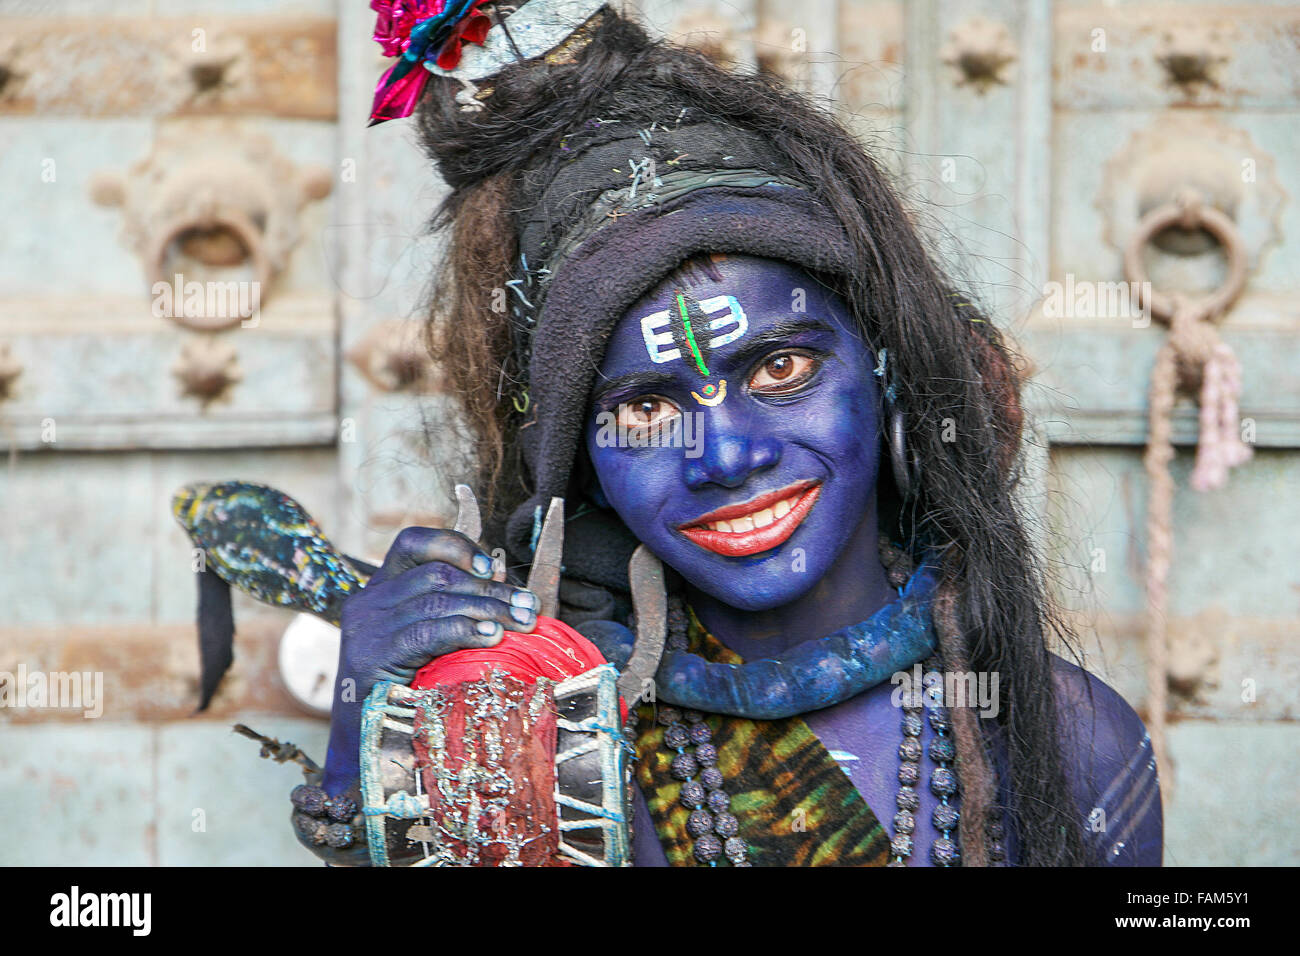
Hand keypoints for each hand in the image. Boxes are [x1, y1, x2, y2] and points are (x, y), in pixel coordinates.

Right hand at [321, 527, 538, 793]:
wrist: (362, 751)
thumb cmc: (407, 695)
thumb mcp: (430, 644)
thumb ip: (457, 610)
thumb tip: (506, 583)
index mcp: (379, 591)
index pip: (412, 543)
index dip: (455, 546)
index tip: (493, 568)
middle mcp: (366, 602)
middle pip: (436, 574)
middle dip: (490, 589)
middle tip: (529, 607)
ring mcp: (365, 628)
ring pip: (436, 599)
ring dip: (488, 608)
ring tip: (521, 622)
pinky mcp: (370, 656)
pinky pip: (426, 632)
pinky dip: (463, 630)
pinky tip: (491, 638)